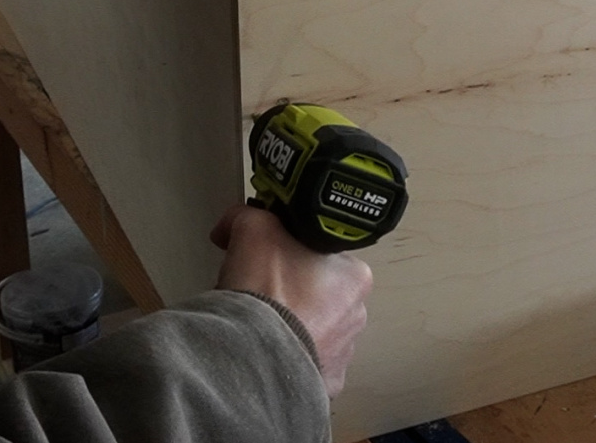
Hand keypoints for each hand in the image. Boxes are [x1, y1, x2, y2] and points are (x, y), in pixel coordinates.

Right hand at [210, 204, 373, 397]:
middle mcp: (357, 313)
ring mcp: (343, 351)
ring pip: (311, 326)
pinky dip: (286, 352)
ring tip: (258, 320)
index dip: (290, 251)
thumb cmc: (267, 292)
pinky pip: (304, 359)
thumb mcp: (254, 228)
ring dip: (289, 322)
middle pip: (316, 291)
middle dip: (287, 288)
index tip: (268, 256)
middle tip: (257, 288)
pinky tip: (264, 345)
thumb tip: (237, 218)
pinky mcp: (325, 381)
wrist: (254, 355)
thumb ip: (249, 214)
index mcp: (355, 275)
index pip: (321, 253)